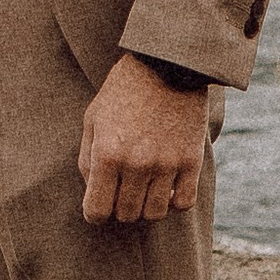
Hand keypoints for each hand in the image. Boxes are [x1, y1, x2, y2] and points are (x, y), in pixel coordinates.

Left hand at [77, 53, 208, 226]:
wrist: (167, 64)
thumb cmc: (123, 90)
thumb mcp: (93, 118)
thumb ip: (87, 159)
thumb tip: (92, 192)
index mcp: (107, 153)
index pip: (97, 211)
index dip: (95, 214)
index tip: (98, 206)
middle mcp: (136, 163)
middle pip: (126, 215)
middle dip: (119, 209)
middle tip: (121, 192)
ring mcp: (167, 164)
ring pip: (155, 213)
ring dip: (146, 206)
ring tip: (144, 189)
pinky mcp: (192, 161)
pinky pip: (183, 203)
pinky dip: (174, 202)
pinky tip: (167, 187)